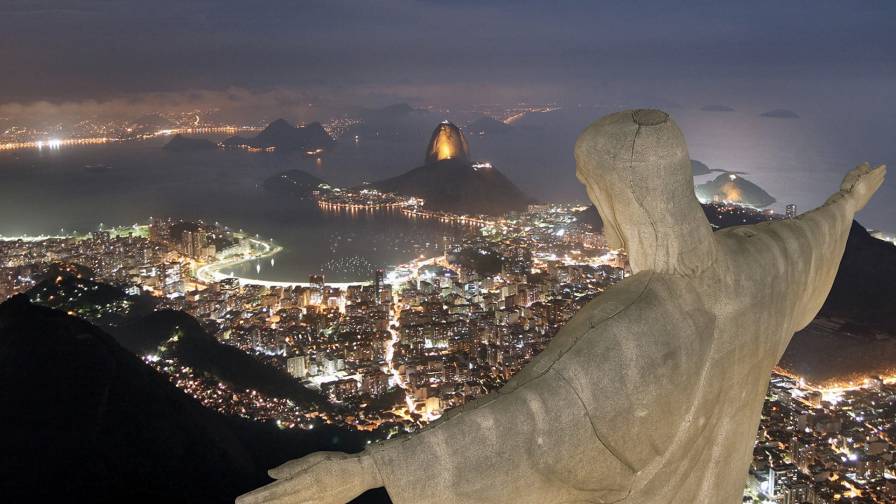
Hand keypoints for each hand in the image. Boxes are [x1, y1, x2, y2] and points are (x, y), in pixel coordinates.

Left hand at [236, 451, 381, 503]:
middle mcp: (307, 495)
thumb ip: (291, 467)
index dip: (257, 497)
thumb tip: (270, 473)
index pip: (274, 491)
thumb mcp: (314, 459)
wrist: (361, 474)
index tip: (241, 500)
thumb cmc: (337, 462)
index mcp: (303, 480)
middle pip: (278, 503)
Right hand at [840, 162, 885, 211]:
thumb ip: (861, 169)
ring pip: (877, 184)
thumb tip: (867, 164)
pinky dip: (877, 186)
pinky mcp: (867, 198)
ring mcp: (870, 191)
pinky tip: (877, 186)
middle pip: (877, 178)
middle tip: (885, 170)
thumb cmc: (849, 186)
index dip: (880, 169)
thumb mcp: (852, 174)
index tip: (884, 166)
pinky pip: (874, 189)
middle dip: (881, 174)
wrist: (849, 202)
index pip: (876, 172)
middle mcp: (871, 184)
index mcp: (869, 177)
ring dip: (880, 180)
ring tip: (883, 178)